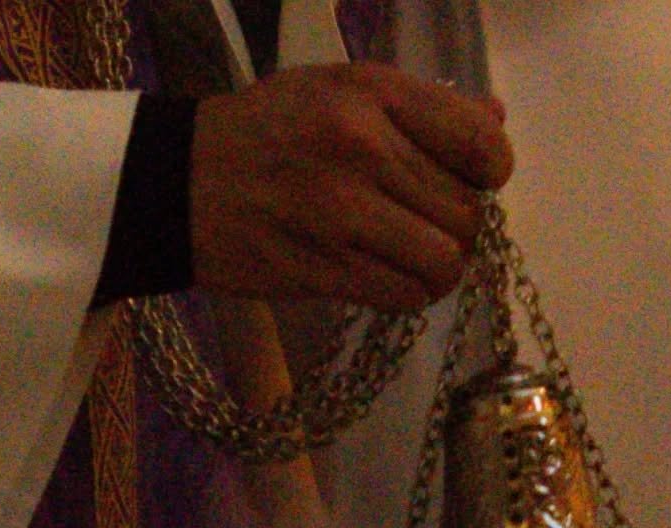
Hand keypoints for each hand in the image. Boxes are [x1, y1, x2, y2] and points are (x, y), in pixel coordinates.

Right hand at [190, 63, 512, 311]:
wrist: (176, 183)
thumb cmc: (263, 132)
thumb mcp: (336, 88)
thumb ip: (418, 105)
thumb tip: (494, 126)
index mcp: (371, 94)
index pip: (479, 142)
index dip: (490, 171)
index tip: (473, 180)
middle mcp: (360, 150)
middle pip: (464, 211)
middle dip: (460, 226)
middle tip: (432, 224)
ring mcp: (339, 216)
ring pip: (441, 261)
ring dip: (439, 268)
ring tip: (417, 259)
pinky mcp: (319, 271)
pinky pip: (401, 296)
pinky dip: (410, 295)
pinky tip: (394, 280)